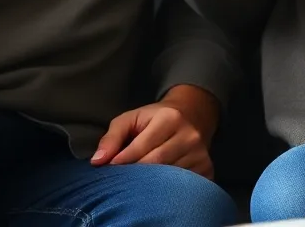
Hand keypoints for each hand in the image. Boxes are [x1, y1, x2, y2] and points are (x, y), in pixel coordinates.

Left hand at [90, 85, 218, 177]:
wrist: (192, 114)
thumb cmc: (155, 118)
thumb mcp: (132, 118)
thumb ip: (113, 136)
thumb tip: (97, 161)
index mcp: (169, 118)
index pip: (141, 147)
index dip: (123, 161)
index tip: (110, 169)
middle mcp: (188, 135)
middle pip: (155, 164)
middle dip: (135, 175)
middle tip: (121, 182)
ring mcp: (200, 154)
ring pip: (169, 179)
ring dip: (151, 185)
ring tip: (138, 186)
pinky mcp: (207, 168)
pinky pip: (184, 187)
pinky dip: (168, 191)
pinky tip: (158, 189)